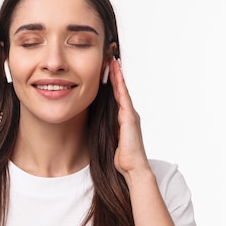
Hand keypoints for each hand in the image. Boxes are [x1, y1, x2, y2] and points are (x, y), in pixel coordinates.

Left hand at [108, 58, 151, 178]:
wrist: (133, 167)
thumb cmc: (121, 157)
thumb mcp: (108, 139)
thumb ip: (104, 129)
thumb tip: (92, 124)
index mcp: (122, 119)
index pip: (116, 96)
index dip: (112, 82)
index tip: (107, 69)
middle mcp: (128, 113)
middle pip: (120, 89)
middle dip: (115, 74)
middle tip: (111, 58)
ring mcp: (130, 114)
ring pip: (122, 89)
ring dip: (117, 75)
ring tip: (113, 61)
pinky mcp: (129, 117)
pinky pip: (123, 96)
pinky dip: (119, 84)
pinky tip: (115, 74)